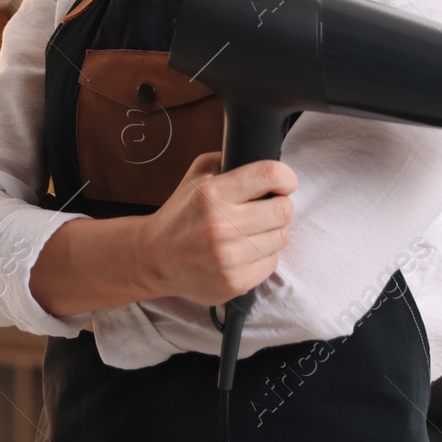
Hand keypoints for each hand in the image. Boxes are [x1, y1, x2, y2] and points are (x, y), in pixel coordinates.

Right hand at [136, 151, 297, 307]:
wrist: (155, 257)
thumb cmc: (181, 214)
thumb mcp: (195, 175)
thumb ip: (227, 160)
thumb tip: (263, 160)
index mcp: (211, 193)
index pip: (268, 175)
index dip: (285, 177)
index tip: (285, 183)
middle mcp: (220, 225)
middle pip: (283, 210)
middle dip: (279, 206)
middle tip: (265, 209)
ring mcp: (228, 257)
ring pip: (282, 238)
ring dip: (271, 233)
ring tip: (250, 232)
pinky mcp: (235, 282)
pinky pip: (272, 263)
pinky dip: (262, 256)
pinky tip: (243, 252)